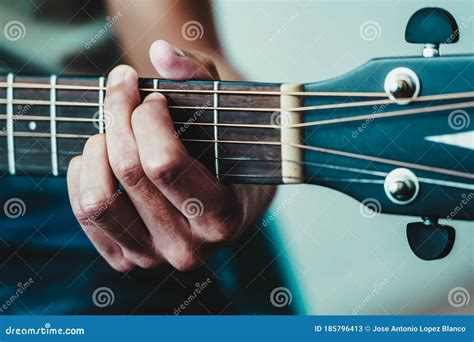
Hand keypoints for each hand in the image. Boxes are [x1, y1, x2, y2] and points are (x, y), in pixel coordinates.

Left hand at [67, 40, 275, 271]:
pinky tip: (100, 157)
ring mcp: (154, 257)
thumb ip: (200, 78)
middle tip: (123, 89)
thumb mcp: (227, 111)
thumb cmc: (228, 150)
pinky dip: (83, 175)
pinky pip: (85, 213)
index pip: (163, 164)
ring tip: (111, 130)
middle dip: (119, 115)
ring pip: (98, 199)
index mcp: (222, 217)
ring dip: (97, 149)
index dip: (147, 118)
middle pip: (129, 171)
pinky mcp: (127, 259)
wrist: (227, 195)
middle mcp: (188, 248)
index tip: (153, 97)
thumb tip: (160, 52)